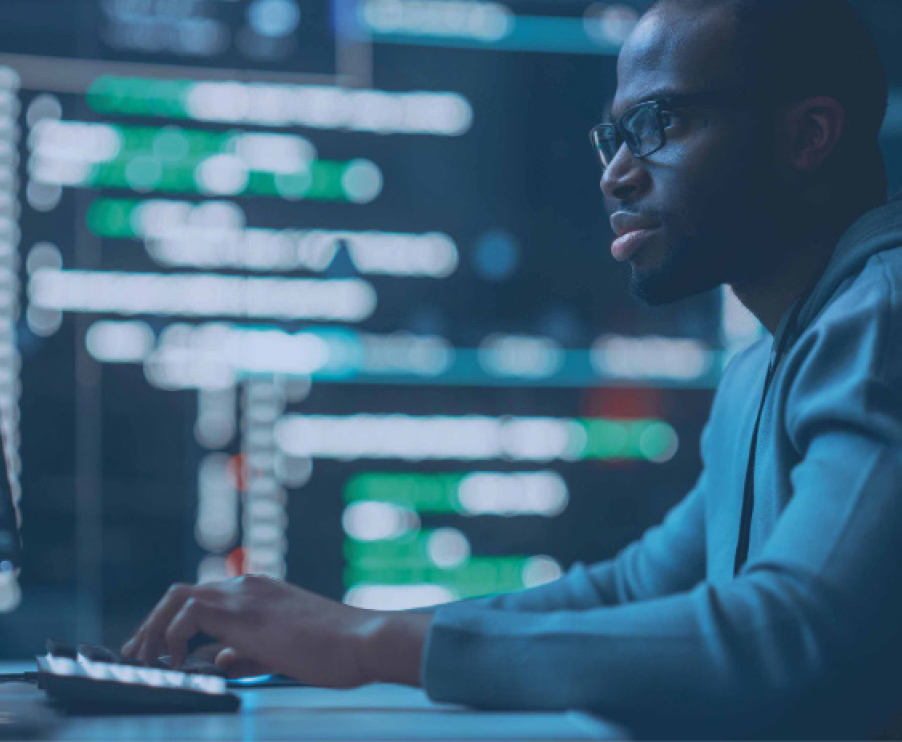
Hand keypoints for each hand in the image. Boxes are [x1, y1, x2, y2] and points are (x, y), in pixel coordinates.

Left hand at [120, 575, 384, 686]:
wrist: (364, 641)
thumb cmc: (335, 651)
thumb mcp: (283, 653)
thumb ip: (248, 652)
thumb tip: (216, 658)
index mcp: (259, 594)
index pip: (202, 601)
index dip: (171, 625)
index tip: (153, 651)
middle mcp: (248, 587)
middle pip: (181, 594)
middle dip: (151, 625)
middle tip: (134, 655)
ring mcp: (246, 596)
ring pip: (178, 598)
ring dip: (152, 629)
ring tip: (141, 660)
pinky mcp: (245, 613)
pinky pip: (189, 615)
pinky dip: (171, 638)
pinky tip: (174, 664)